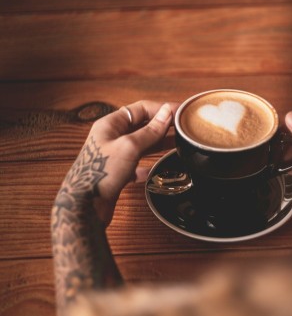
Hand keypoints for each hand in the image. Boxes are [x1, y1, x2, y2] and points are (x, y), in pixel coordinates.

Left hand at [61, 100, 178, 225]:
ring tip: (178, 144)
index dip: (161, 109)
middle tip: (183, 128)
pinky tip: (160, 169)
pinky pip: (137, 164)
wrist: (85, 206)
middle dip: (162, 125)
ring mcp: (114, 156)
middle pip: (141, 125)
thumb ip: (150, 130)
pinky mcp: (117, 173)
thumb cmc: (101, 173)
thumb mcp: (130, 147)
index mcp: (110, 125)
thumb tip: (167, 112)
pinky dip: (149, 164)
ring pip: (141, 144)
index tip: (181, 112)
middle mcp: (111, 137)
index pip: (140, 109)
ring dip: (158, 143)